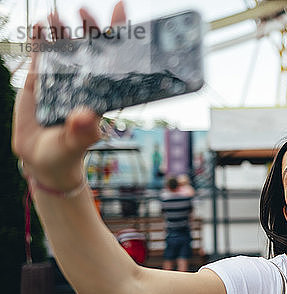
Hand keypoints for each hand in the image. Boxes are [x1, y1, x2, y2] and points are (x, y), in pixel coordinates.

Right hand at [11, 2, 125, 190]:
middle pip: (91, 48)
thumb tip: (86, 117)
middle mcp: (83, 82)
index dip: (121, 35)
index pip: (115, 60)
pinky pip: (41, 55)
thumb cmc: (67, 153)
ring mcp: (60, 79)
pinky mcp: (38, 81)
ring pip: (65, 48)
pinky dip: (41, 40)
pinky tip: (41, 25)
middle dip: (90, 27)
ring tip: (60, 16)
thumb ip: (81, 133)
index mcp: (100, 93)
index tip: (122, 9)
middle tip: (85, 12)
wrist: (42, 160)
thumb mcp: (75, 144)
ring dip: (64, 30)